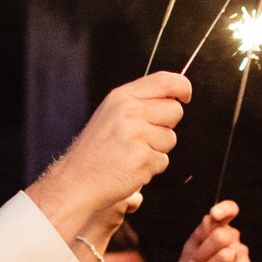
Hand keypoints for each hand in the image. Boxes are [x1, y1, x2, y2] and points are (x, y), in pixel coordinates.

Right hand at [30, 72, 189, 239]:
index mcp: (122, 97)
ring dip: (158, 150)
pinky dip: (151, 168)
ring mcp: (137, 135)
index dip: (182, 86)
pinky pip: (163, 161)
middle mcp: (130, 112)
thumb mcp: (112, 114)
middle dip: (166, 125)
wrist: (76, 180)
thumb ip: (140, 102)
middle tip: (143, 137)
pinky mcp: (143, 158)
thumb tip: (175, 95)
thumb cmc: (97, 150)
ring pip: (171, 138)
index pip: (165, 81)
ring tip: (132, 153)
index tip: (185, 96)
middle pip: (175, 110)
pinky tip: (130, 167)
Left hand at [177, 201, 250, 261]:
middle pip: (220, 237)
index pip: (230, 209)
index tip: (214, 215)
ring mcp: (240, 250)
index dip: (224, 209)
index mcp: (218, 226)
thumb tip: (209, 218)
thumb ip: (200, 234)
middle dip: (202, 254)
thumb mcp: (189, 249)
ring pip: (225, 256)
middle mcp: (232, 235)